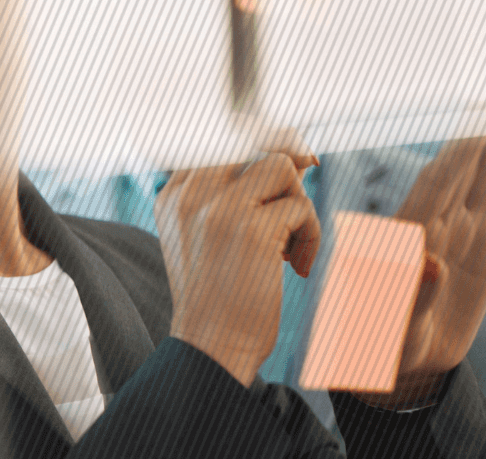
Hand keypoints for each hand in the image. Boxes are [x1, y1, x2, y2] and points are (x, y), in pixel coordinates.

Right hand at [157, 152, 320, 384]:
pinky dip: (311, 237)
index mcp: (174, 197)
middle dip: (289, 158)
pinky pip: (300, 206)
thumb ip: (244, 197)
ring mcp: (217, 208)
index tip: (289, 166)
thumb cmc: (220, 299)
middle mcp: (190, 194)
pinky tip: (297, 269)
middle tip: (305, 184)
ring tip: (291, 248)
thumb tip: (299, 156)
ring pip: (280, 165)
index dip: (261, 143)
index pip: (220, 139)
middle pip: (251, 139)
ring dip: (299, 205)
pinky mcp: (250, 227)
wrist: (212, 347)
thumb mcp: (217, 239)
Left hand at [353, 132, 485, 409]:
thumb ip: (408, 294)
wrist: (403, 362)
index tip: (474, 119)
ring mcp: (465, 232)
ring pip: (485, 176)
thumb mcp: (389, 324)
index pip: (437, 184)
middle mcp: (437, 225)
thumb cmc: (383, 341)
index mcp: (409, 236)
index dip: (457, 151)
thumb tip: (429, 263)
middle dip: (479, 133)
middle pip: (463, 168)